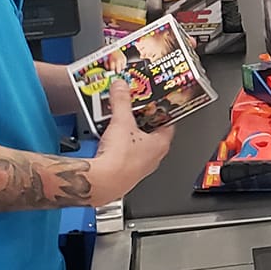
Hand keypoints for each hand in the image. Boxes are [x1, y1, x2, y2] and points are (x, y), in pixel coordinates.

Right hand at [88, 78, 176, 207]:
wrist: (102, 183)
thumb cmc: (120, 160)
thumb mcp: (122, 121)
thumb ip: (121, 101)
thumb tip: (121, 87)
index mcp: (161, 144)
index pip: (168, 123)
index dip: (161, 111)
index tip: (154, 102)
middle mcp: (153, 158)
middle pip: (151, 133)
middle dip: (141, 120)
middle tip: (132, 109)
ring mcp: (139, 167)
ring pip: (136, 144)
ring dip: (128, 133)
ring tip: (117, 121)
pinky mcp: (125, 173)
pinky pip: (124, 154)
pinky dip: (117, 145)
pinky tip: (107, 139)